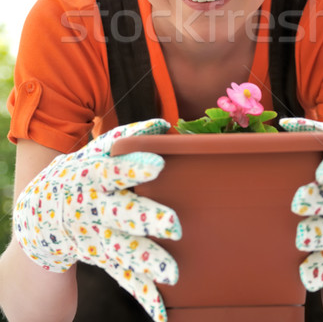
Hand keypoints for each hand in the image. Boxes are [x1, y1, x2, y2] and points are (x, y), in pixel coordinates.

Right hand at [14, 119, 181, 321]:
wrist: (40, 216)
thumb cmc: (79, 175)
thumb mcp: (94, 153)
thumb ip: (127, 139)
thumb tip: (162, 126)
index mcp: (92, 178)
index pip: (113, 170)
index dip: (133, 167)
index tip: (159, 164)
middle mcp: (95, 209)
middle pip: (122, 213)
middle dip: (147, 220)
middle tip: (175, 225)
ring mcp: (98, 238)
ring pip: (123, 250)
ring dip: (147, 261)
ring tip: (172, 274)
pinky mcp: (104, 259)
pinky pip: (123, 277)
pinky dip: (142, 294)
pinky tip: (161, 313)